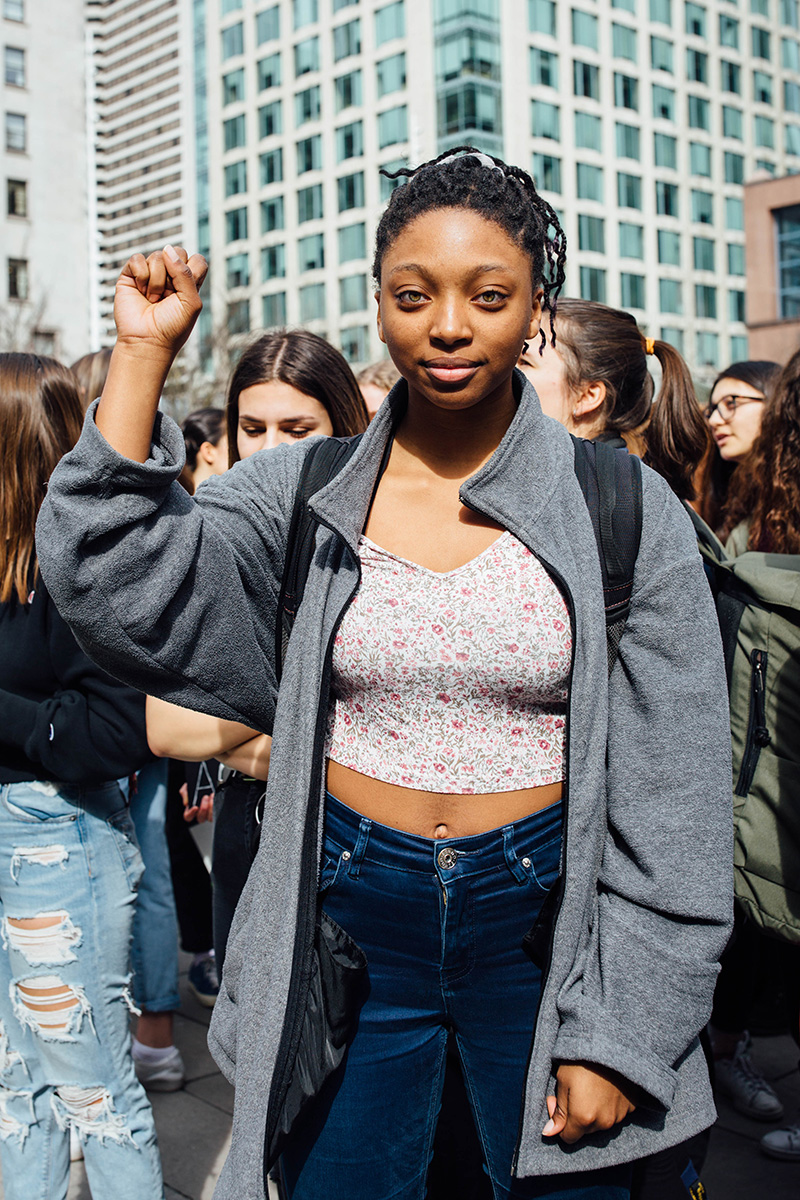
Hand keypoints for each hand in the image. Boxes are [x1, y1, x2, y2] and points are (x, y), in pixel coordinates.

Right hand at [114, 245, 206, 359]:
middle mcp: (170, 276)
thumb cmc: (172, 327)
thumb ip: (186, 274)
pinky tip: (141, 292)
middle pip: (177, 252)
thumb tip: (167, 249)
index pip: (196, 259)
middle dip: (173, 274)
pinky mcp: (131, 274)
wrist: (146, 341)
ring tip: (153, 299)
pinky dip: (141, 276)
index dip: (192, 269)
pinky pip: (137, 259)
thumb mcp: (190, 302)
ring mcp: (150, 273)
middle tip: (168, 295)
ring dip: (157, 282)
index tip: (185, 290)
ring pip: (157, 256)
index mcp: (188, 282)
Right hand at [180, 781, 213, 823]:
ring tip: (212, 797)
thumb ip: (184, 793)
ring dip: (211, 808)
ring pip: (209, 817)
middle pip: (200, 818)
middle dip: (203, 809)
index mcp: (191, 809)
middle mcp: (200, 812)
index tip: (195, 807)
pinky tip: (216, 797)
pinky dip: (217, 806)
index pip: (188, 817)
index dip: (191, 813)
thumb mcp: (188, 786)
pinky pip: (217, 813)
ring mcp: (208, 812)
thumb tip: (186, 803)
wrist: (208, 779)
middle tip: (205, 797)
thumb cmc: (197, 784)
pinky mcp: (216, 809)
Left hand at [542, 1063, 636, 1143]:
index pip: (568, 1137)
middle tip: (574, 1091)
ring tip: (591, 1087)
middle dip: (577, 1116)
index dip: (560, 1122)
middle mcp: (603, 1122)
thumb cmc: (580, 1060)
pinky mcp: (631, 1106)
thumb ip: (558, 1111)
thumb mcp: (563, 1082)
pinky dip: (609, 1105)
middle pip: (585, 1131)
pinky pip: (616, 1113)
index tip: (557, 1101)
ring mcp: (620, 1115)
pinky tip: (606, 1087)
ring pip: (601, 1123)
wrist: (609, 1043)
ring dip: (594, 1112)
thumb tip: (549, 1132)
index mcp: (583, 1118)